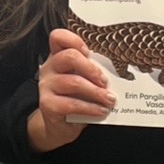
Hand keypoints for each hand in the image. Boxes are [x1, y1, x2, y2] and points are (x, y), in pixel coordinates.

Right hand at [27, 28, 113, 151]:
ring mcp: (47, 85)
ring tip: (109, 99)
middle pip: (69, 56)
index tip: (89, 52)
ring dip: (96, 92)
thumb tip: (116, 73)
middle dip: (92, 69)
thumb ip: (93, 72)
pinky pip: (72, 104)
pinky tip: (102, 110)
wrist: (61, 126)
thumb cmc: (76, 99)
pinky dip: (91, 108)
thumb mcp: (85, 81)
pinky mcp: (48, 104)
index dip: (75, 40)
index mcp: (59, 57)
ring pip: (74, 82)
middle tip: (105, 82)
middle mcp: (50, 68)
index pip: (59, 37)